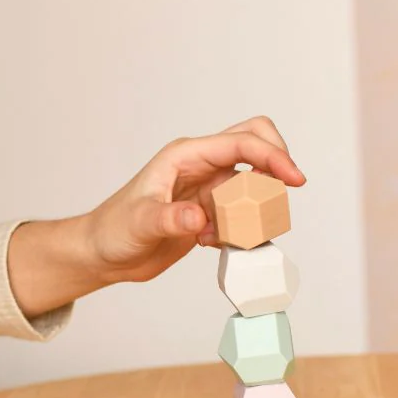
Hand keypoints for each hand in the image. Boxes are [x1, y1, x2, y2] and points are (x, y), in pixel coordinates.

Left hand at [81, 116, 305, 283]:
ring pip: (253, 184)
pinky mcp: (209, 211)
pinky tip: (210, 243)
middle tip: (279, 196)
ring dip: (256, 208)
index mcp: (185, 156)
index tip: (294, 179)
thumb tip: (201, 217)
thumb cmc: (112, 230)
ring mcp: (207, 188)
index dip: (273, 156)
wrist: (103, 254)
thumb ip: (169, 219)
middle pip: (255, 143)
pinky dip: (241, 230)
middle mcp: (200, 166)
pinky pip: (243, 214)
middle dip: (276, 165)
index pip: (241, 143)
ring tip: (228, 234)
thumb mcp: (139, 224)